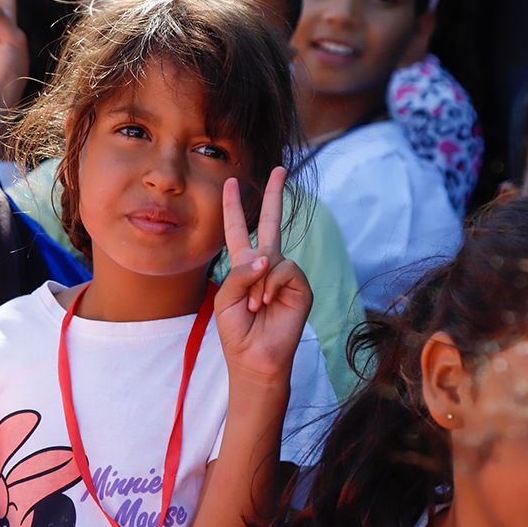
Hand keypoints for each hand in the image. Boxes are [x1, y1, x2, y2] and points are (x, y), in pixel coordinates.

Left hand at [215, 167, 311, 384]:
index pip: (238, 230)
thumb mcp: (226, 297)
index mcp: (243, 266)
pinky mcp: (301, 287)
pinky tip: (268, 303)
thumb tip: (269, 257)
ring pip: (272, 255)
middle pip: (271, 223)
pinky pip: (286, 269)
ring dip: (258, 282)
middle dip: (274, 195)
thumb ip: (241, 272)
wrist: (254, 358)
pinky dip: (273, 285)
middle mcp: (266, 265)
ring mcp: (285, 275)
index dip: (233, 206)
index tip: (230, 182)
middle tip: (279, 168)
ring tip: (256, 306)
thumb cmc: (237, 330)